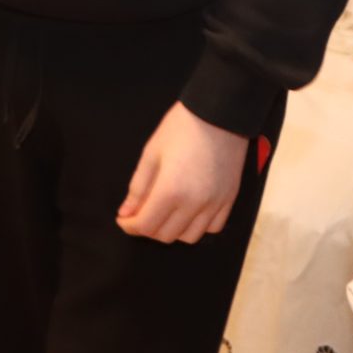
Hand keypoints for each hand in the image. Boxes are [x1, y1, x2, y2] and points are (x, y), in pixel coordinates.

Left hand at [116, 102, 246, 242]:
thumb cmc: (180, 129)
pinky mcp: (230, 200)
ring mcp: (215, 204)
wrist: (220, 115)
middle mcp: (194, 204)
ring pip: (190, 237)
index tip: (123, 219)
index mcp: (170, 191)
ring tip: (164, 213)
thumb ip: (138, 188)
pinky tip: (188, 212)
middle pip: (166, 235)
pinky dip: (197, 226)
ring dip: (172, 231)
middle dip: (148, 228)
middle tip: (140, 213)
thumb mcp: (150, 154)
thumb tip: (126, 213)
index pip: (146, 225)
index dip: (129, 226)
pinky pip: (213, 228)